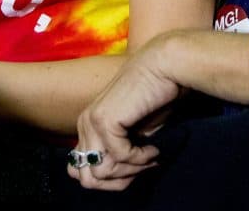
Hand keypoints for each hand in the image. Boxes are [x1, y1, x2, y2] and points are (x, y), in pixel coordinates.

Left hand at [69, 34, 182, 190]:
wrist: (165, 67)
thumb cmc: (155, 97)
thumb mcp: (136, 133)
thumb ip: (121, 153)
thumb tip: (118, 180)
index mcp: (88, 127)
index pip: (83, 173)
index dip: (111, 180)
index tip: (135, 170)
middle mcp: (84, 124)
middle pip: (90, 179)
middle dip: (120, 179)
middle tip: (144, 166)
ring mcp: (91, 122)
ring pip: (101, 172)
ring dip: (130, 170)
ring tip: (150, 156)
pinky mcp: (105, 120)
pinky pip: (119, 157)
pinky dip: (140, 158)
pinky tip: (153, 147)